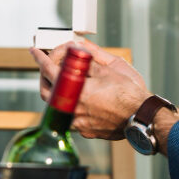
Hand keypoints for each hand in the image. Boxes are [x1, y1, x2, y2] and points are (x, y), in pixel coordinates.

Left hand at [30, 40, 148, 139]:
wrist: (144, 117)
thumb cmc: (131, 93)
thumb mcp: (112, 67)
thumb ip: (90, 56)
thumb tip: (77, 47)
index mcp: (77, 91)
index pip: (50, 71)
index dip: (40, 59)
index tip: (34, 51)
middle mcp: (73, 110)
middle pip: (46, 91)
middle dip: (44, 77)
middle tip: (49, 66)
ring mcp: (79, 123)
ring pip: (58, 106)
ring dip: (58, 92)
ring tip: (66, 80)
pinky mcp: (86, 131)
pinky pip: (71, 116)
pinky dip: (71, 104)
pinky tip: (80, 96)